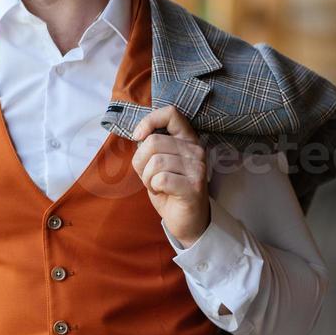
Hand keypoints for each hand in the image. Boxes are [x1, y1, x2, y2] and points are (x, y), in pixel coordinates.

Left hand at [131, 105, 210, 246]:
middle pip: (153, 142)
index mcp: (187, 139)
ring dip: (147, 178)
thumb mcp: (159, 162)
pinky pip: (160, 179)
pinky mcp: (194, 186)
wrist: (188, 220)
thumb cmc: (170, 189)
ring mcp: (197, 168)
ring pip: (155, 162)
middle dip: (141, 162)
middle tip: (150, 176)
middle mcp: (196, 150)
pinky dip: (154, 187)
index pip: (171, 114)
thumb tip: (139, 135)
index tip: (138, 136)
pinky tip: (163, 192)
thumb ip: (152, 146)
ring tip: (157, 185)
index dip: (149, 121)